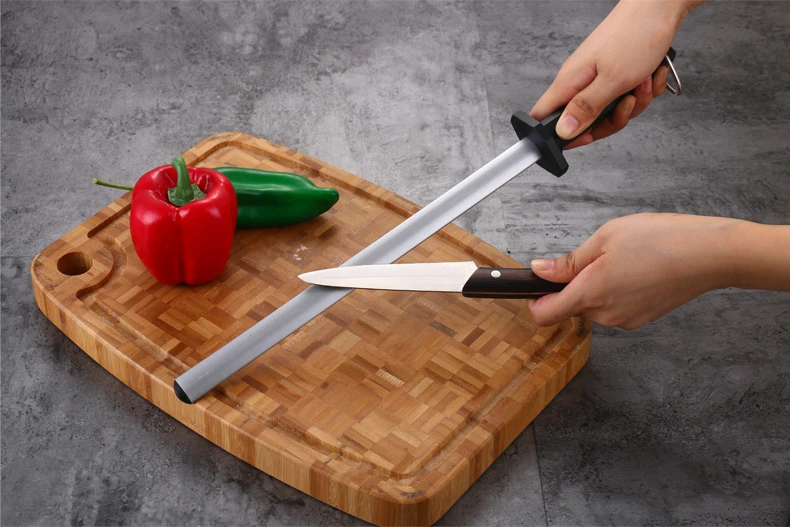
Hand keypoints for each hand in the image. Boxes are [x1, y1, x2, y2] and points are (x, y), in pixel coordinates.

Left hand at [527, 213, 739, 329]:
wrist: (710, 255)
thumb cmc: (662, 240)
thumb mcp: (605, 238)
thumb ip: (568, 261)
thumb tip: (540, 270)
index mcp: (591, 293)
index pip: (545, 314)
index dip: (535, 300)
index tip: (537, 285)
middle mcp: (606, 314)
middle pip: (570, 307)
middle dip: (574, 285)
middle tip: (596, 257)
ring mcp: (625, 320)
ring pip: (593, 307)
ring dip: (596, 287)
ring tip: (622, 260)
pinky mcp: (641, 319)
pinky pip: (614, 307)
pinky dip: (616, 291)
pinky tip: (635, 270)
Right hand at [530, 0, 702, 148]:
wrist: (660, 7)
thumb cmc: (636, 35)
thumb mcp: (612, 80)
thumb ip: (585, 108)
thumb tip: (562, 132)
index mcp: (570, 83)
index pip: (544, 118)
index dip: (559, 136)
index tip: (583, 138)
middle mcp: (580, 82)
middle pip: (585, 122)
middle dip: (612, 121)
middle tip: (625, 105)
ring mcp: (599, 78)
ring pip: (611, 111)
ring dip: (633, 103)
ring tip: (642, 82)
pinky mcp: (617, 74)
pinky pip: (626, 98)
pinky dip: (643, 91)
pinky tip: (650, 75)